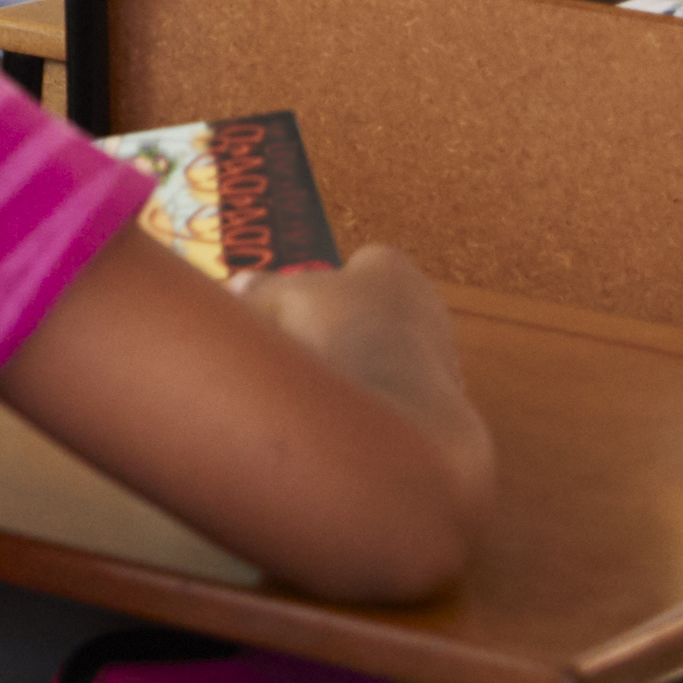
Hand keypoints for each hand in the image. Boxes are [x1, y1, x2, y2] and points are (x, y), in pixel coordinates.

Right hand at [241, 245, 482, 449]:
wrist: (399, 412)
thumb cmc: (340, 335)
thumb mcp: (280, 301)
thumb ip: (260, 289)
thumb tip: (239, 284)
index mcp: (390, 266)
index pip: (354, 265)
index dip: (319, 287)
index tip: (293, 311)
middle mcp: (425, 301)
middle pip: (369, 310)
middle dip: (337, 328)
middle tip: (301, 350)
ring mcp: (439, 351)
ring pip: (385, 354)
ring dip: (359, 368)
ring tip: (323, 391)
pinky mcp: (443, 398)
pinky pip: (399, 393)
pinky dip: (377, 402)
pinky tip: (351, 417)